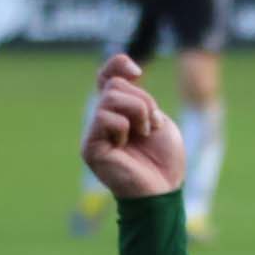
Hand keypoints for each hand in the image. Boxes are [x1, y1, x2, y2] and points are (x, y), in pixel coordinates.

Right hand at [80, 53, 184, 198]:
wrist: (164, 188)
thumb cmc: (164, 159)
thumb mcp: (159, 120)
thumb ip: (141, 99)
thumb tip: (125, 75)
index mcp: (119, 111)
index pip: (108, 78)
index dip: (117, 65)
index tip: (136, 70)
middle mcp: (102, 119)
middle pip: (115, 85)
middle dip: (143, 100)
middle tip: (153, 125)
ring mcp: (94, 132)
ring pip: (110, 97)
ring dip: (138, 112)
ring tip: (144, 134)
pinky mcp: (89, 146)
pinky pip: (105, 117)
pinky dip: (124, 127)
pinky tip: (126, 145)